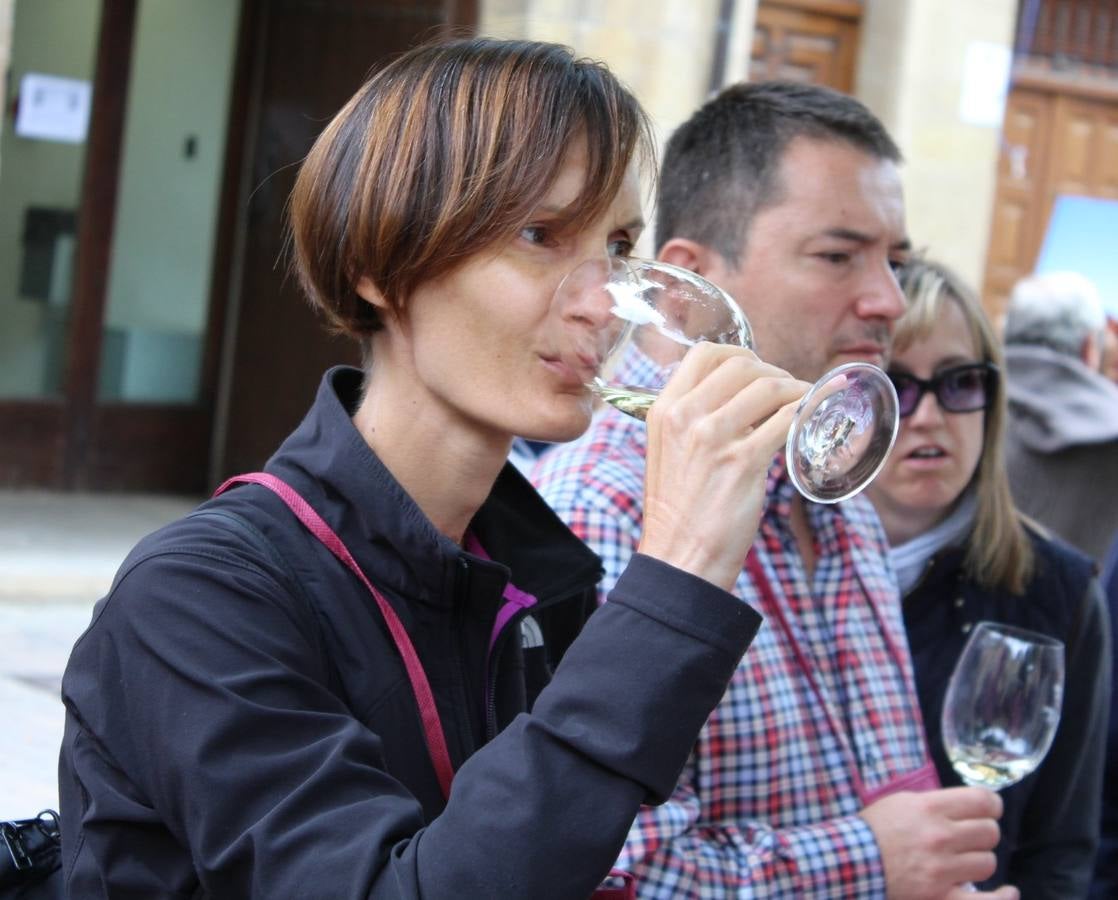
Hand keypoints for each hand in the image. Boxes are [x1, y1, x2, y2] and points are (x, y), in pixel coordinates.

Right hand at [637, 343, 807, 590]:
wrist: (679, 557)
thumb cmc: (678, 511)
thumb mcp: (668, 453)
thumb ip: (693, 421)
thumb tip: (737, 400)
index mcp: (663, 410)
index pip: (703, 354)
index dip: (738, 354)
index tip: (757, 368)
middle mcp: (685, 417)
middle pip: (741, 365)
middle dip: (772, 371)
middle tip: (786, 389)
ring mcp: (714, 437)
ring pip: (768, 386)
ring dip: (795, 388)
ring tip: (804, 401)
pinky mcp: (743, 462)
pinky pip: (785, 420)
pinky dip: (807, 410)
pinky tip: (814, 414)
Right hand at [860, 787, 1018, 899]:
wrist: (851, 860)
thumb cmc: (873, 829)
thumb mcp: (901, 802)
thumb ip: (935, 803)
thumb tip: (966, 807)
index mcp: (930, 808)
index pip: (983, 801)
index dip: (992, 805)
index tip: (988, 810)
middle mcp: (940, 836)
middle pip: (990, 832)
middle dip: (983, 833)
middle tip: (970, 837)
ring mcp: (942, 868)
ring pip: (988, 862)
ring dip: (978, 860)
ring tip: (962, 861)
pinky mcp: (941, 895)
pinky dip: (1001, 897)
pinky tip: (1008, 892)